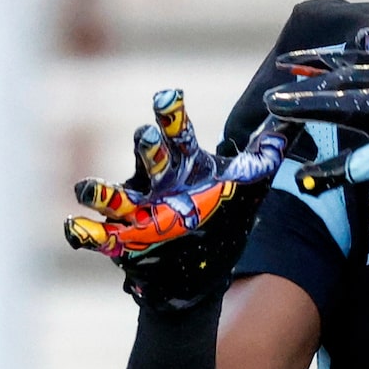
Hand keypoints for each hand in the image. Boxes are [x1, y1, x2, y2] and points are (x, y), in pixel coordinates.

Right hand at [65, 88, 286, 310]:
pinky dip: (83, 233)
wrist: (198, 272)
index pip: (178, 132)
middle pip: (149, 157)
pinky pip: (96, 235)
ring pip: (114, 195)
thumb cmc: (218, 215)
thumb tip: (294, 116)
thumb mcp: (246, 184)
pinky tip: (73, 228)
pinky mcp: (120, 241)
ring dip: (101, 191)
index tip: (168, 97)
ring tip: (87, 188)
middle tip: (147, 136)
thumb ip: (267, 150)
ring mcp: (135, 212)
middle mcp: (157, 182)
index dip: (171, 114)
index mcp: (184, 164)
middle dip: (147, 148)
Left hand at [262, 31, 368, 214]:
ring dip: (309, 108)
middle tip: (272, 94)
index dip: (319, 59)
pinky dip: (337, 171)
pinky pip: (366, 158)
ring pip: (348, 105)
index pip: (356, 55)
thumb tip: (364, 42)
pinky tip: (310, 178)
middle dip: (305, 85)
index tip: (287, 62)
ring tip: (277, 112)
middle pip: (345, 79)